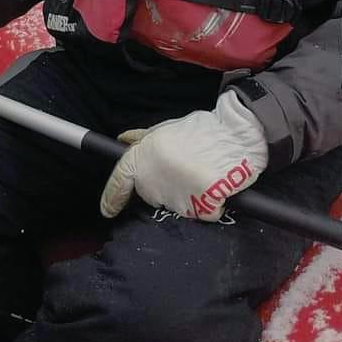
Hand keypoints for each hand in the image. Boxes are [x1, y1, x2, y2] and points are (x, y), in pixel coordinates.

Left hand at [98, 90, 267, 221]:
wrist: (235, 135)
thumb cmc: (200, 131)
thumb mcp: (165, 129)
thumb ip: (142, 139)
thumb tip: (123, 139)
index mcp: (141, 159)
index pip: (120, 182)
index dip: (112, 198)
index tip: (107, 211)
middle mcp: (153, 181)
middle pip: (152, 195)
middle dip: (164, 186)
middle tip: (183, 169)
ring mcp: (175, 197)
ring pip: (177, 206)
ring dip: (187, 195)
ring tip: (201, 174)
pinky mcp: (199, 209)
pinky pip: (201, 213)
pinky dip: (209, 204)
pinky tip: (215, 187)